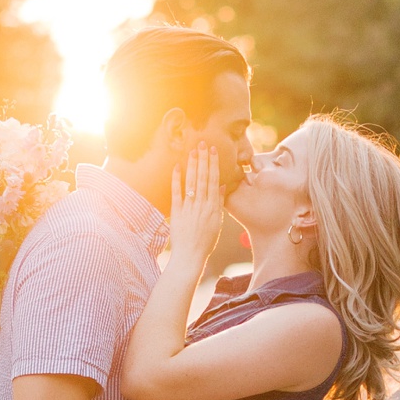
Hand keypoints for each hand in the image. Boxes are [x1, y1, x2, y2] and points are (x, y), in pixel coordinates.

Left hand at [168, 144, 222, 264]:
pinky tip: (176, 167)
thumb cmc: (205, 241)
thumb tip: (223, 185)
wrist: (190, 256)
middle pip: (203, 177)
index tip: (213, 150)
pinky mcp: (177, 212)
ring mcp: (189, 208)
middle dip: (203, 159)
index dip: (213, 164)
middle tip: (202, 143)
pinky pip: (176, 193)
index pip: (214, 180)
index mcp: (213, 207)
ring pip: (191, 182)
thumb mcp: (217, 222)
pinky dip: (176, 179)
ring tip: (193, 151)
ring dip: (192, 165)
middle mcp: (202, 205)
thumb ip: (219, 202)